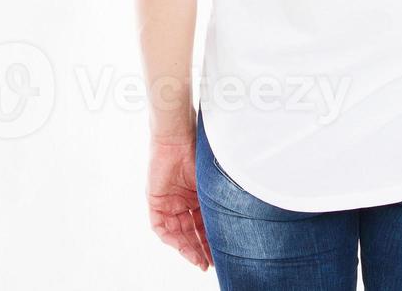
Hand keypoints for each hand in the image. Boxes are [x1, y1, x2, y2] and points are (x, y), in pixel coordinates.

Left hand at [147, 135, 210, 270]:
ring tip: (200, 261)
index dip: (213, 241)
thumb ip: (222, 201)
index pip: (205, 225)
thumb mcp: (215, 184)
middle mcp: (184, 202)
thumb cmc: (200, 154)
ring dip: (188, 248)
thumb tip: (246, 223)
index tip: (223, 255)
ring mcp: (169, 202)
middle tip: (212, 264)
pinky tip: (183, 247)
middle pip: (192, 232)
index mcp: (199, 197)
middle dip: (201, 250)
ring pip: (178, 233)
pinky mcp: (155, 201)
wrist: (179, 138)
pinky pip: (160, 227)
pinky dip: (171, 239)